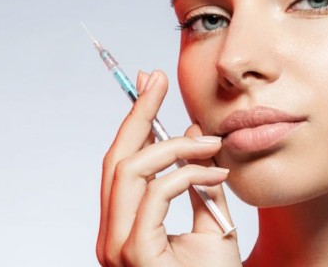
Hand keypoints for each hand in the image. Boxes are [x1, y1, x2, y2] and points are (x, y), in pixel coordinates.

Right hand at [96, 70, 241, 266]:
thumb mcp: (210, 217)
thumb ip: (199, 178)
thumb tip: (193, 132)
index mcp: (125, 223)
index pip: (121, 161)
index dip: (133, 119)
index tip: (149, 84)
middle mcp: (112, 234)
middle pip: (116, 159)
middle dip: (137, 113)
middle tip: (157, 79)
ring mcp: (119, 246)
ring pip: (130, 171)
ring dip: (173, 146)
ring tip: (211, 141)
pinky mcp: (135, 253)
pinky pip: (155, 194)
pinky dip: (186, 173)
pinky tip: (215, 170)